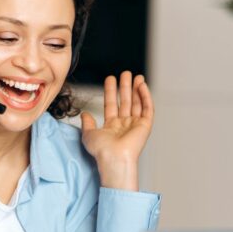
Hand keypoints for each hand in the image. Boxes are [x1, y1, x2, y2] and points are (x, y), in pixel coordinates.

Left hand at [80, 71, 153, 190]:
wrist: (114, 158)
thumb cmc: (101, 150)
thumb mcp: (88, 134)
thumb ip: (87, 123)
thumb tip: (84, 114)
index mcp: (112, 127)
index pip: (112, 104)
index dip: (111, 91)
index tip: (110, 78)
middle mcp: (124, 125)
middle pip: (126, 101)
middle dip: (125, 87)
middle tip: (125, 73)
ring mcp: (135, 125)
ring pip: (138, 103)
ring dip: (137, 89)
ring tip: (136, 76)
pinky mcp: (145, 126)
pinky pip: (147, 108)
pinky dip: (146, 96)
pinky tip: (141, 85)